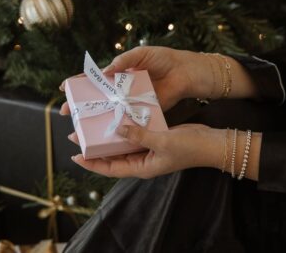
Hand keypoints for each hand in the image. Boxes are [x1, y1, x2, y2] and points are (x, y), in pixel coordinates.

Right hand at [59, 46, 215, 114]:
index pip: (95, 78)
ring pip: (110, 111)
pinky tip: (106, 131)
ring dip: (96, 118)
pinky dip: (118, 124)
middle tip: (67, 112)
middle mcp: (122, 89)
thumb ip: (125, 60)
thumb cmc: (164, 59)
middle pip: (98, 98)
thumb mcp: (142, 54)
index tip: (64, 88)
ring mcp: (132, 101)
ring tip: (80, 126)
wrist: (185, 72)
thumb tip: (106, 70)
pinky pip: (128, 118)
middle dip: (81, 105)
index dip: (79, 82)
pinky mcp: (143, 111)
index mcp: (119, 73)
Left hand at [68, 124, 223, 178]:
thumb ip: (139, 135)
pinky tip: (117, 117)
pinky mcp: (154, 140)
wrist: (210, 143)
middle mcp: (142, 161)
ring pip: (123, 146)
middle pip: (113, 158)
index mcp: (142, 168)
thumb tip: (117, 127)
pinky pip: (135, 136)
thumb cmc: (188, 147)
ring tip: (93, 126)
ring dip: (109, 138)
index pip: (111, 169)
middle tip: (78, 136)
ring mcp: (148, 151)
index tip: (75, 156)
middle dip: (95, 149)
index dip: (92, 164)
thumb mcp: (162, 141)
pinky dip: (125, 128)